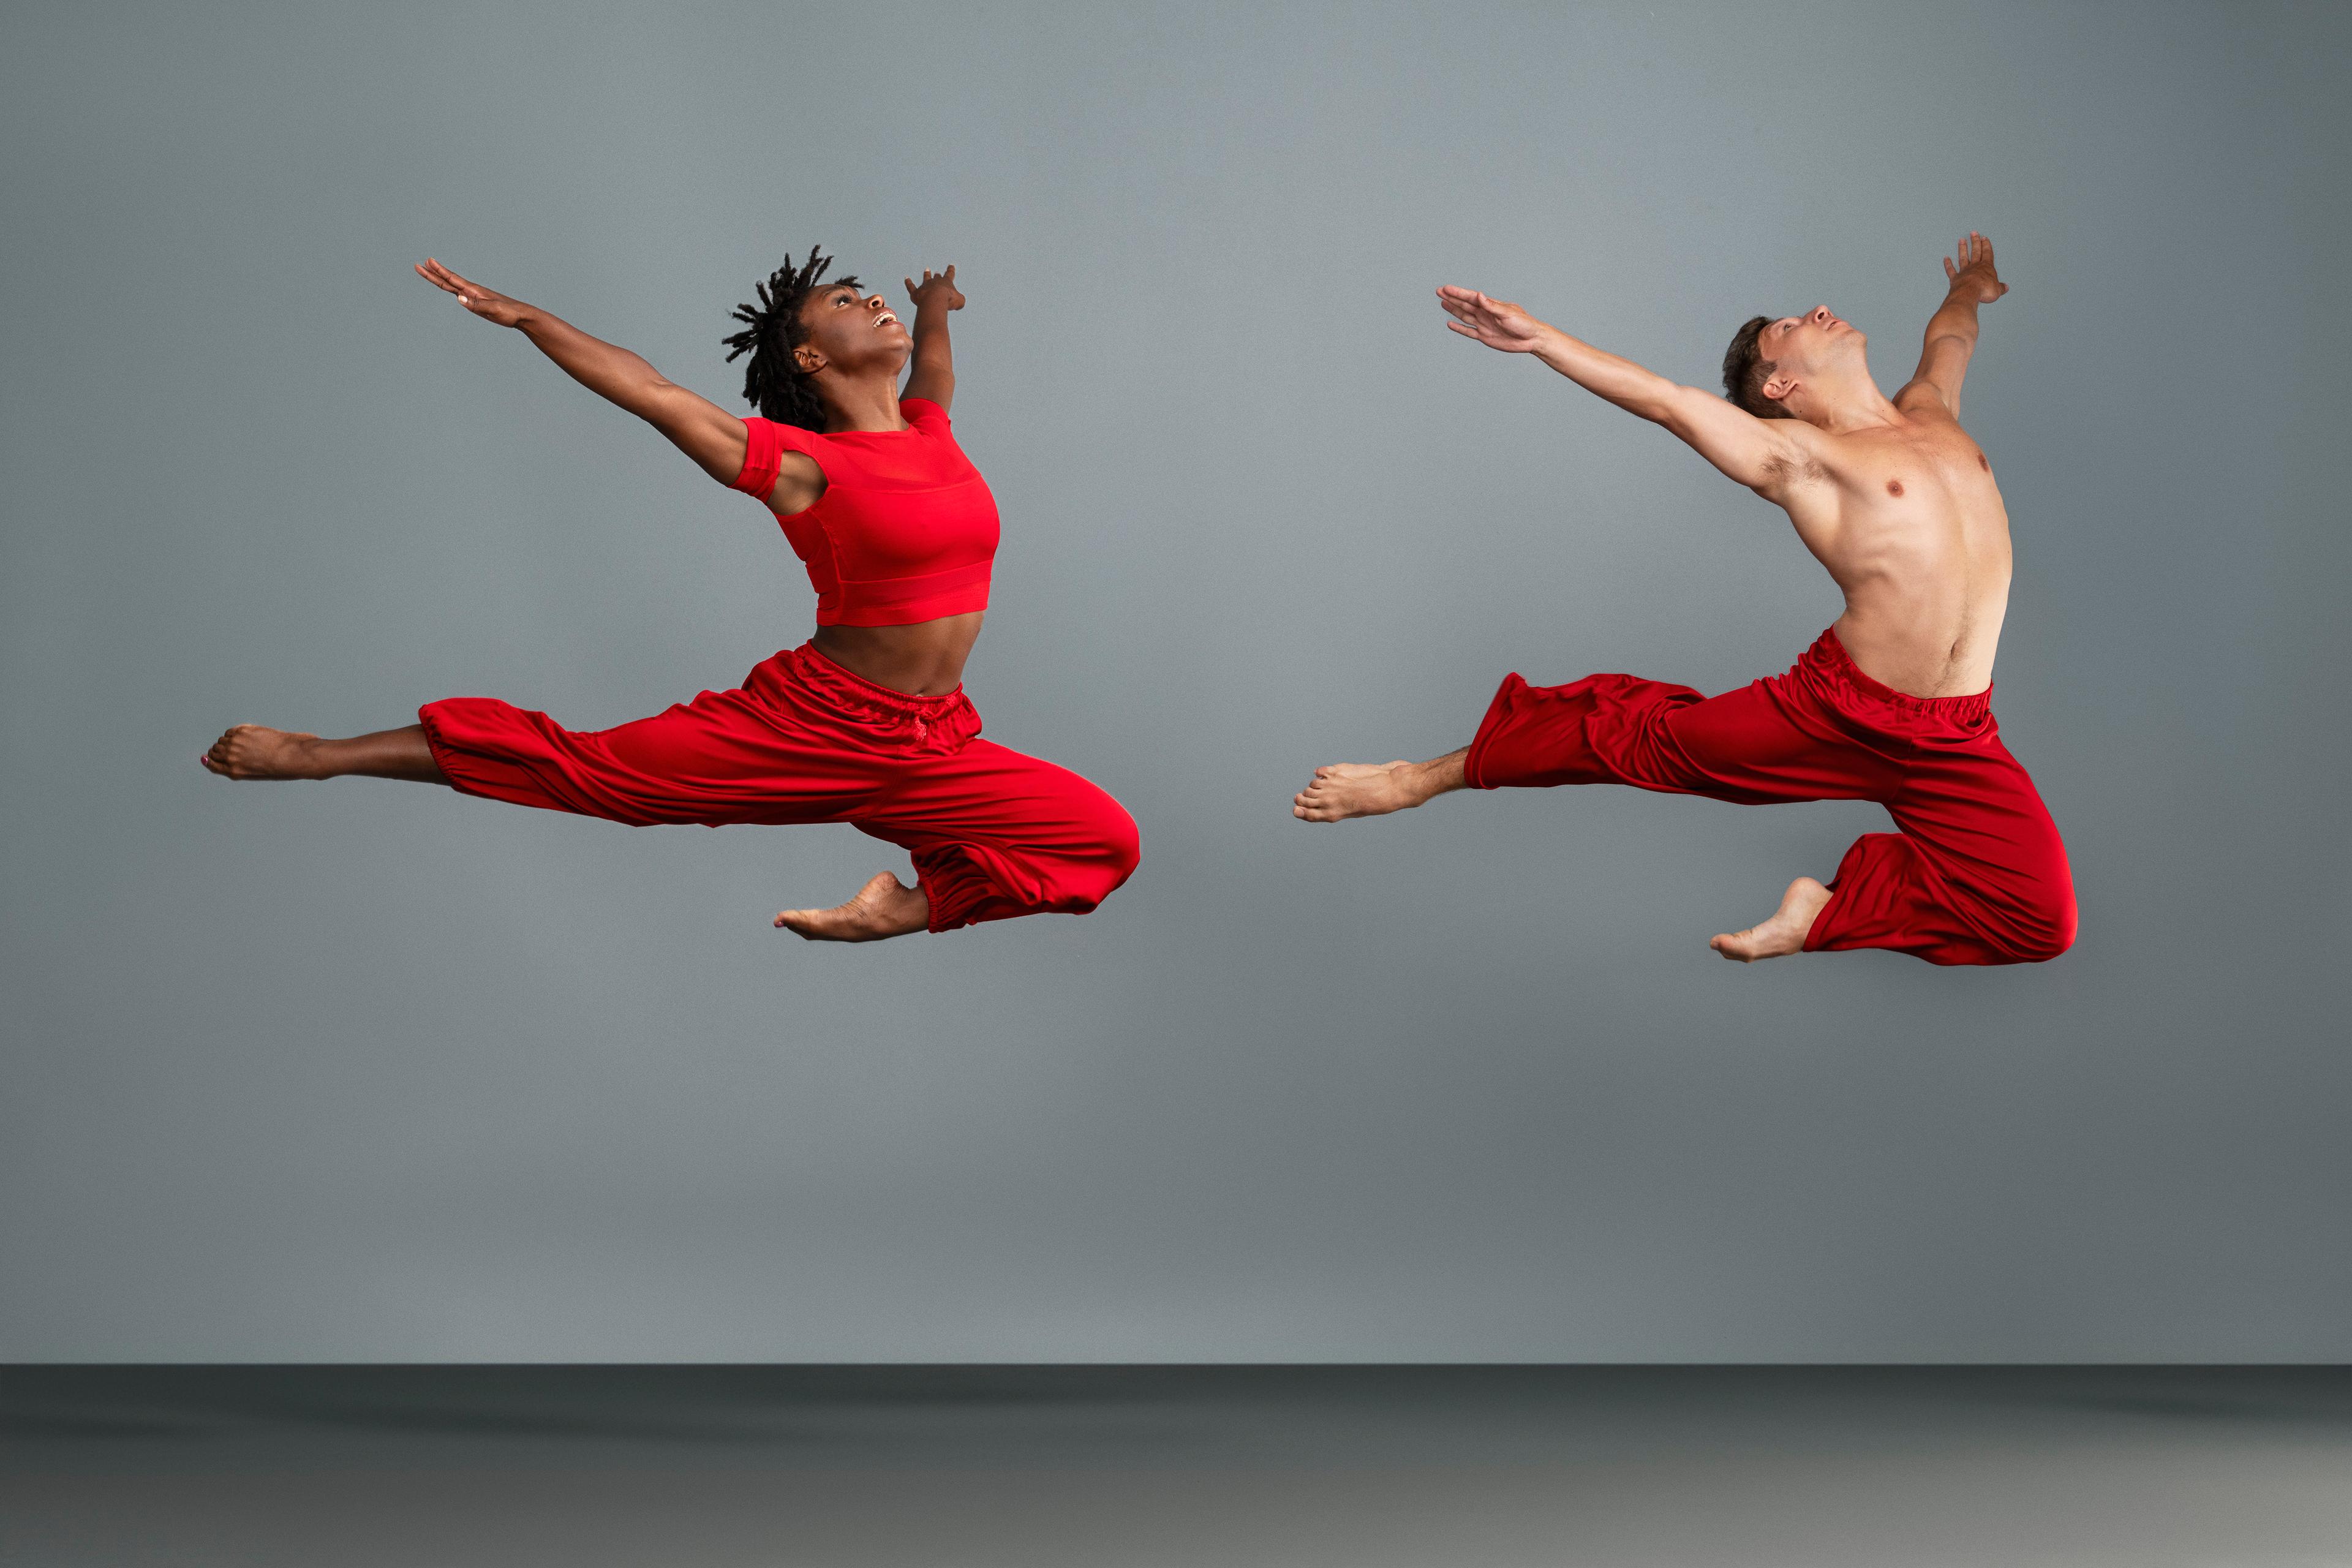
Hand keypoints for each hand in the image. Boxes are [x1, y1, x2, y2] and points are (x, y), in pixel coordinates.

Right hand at [414, 257, 532, 326]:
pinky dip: (450, 289)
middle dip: (433, 273)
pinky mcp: (476, 303)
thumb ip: (476, 304)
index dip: (439, 271)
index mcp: (473, 290)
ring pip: (452, 286)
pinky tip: (447, 288)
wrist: (520, 315)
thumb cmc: (509, 312)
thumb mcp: (492, 309)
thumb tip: (458, 298)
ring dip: (439, 279)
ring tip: (428, 272)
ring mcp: (473, 296)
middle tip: (419, 265)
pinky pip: (459, 295)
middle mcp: (471, 291)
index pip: (452, 279)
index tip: (427, 261)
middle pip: (448, 280)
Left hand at [903, 264, 964, 312]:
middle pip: (936, 277)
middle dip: (937, 275)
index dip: (950, 270)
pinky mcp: (916, 292)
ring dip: (927, 274)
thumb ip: (960, 300)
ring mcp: (925, 286)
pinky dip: (908, 282)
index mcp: (946, 282)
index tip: (951, 265)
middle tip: (936, 273)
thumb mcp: (960, 301)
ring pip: (926, 278)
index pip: (949, 274)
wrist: (934, 300)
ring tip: (927, 270)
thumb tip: (958, 304)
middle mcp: (935, 282)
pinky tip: (906, 278)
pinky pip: (911, 286)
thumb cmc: (948, 300)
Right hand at [1437, 285, 1546, 351]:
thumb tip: (1479, 295)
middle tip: (1439, 291)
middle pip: (1464, 305)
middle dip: (1452, 298)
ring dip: (1453, 310)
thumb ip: (1491, 305)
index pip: (1470, 297)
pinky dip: (1459, 328)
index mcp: (1490, 305)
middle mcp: (1485, 313)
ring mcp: (1484, 325)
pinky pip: (1468, 331)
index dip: (1458, 293)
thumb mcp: (1507, 313)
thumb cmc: (1523, 323)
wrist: (1531, 339)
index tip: (1446, 288)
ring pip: (1464, 316)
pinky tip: (1450, 324)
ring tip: (1443, 303)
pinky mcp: (1484, 336)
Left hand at [1942, 232, 2007, 303]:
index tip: (1984, 238)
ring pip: (1963, 257)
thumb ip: (2000, 287)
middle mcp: (1975, 267)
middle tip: (1973, 233)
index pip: (1987, 253)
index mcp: (1986, 267)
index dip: (1986, 245)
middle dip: (1975, 242)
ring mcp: (1964, 271)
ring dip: (1962, 249)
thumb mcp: (1997, 290)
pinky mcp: (1955, 278)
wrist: (1969, 293)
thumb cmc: (1984, 290)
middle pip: (1976, 252)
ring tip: (1961, 240)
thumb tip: (2005, 287)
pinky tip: (1946, 258)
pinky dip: (1948, 264)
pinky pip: (1951, 270)